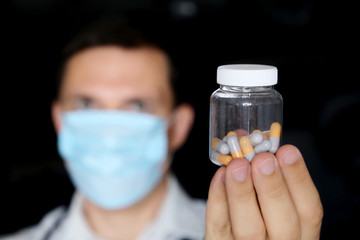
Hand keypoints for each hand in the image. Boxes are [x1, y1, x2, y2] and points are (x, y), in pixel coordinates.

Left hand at [205, 144, 322, 239]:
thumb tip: (246, 136)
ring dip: (243, 193)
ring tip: (237, 165)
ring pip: (249, 229)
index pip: (309, 211)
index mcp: (300, 232)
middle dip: (273, 188)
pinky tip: (220, 176)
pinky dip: (218, 200)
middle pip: (283, 224)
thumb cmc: (258, 217)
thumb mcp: (273, 203)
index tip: (287, 151)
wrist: (233, 239)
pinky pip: (219, 227)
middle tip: (262, 160)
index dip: (300, 180)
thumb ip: (269, 175)